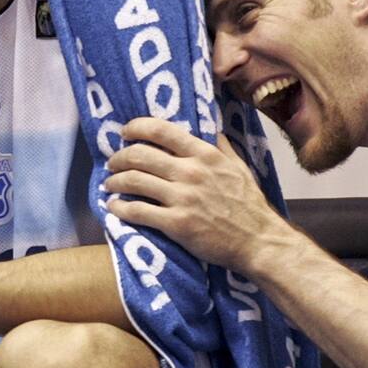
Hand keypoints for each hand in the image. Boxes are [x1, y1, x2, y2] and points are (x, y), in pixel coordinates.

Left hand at [103, 117, 289, 271]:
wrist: (258, 240)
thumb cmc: (249, 205)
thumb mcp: (238, 166)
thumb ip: (220, 145)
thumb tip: (208, 127)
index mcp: (205, 154)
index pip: (161, 130)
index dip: (136, 127)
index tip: (126, 132)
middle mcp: (190, 172)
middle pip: (140, 155)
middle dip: (119, 157)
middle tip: (113, 162)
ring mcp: (182, 198)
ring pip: (134, 181)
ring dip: (115, 181)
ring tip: (110, 184)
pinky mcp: (176, 224)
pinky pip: (138, 211)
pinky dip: (120, 207)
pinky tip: (114, 207)